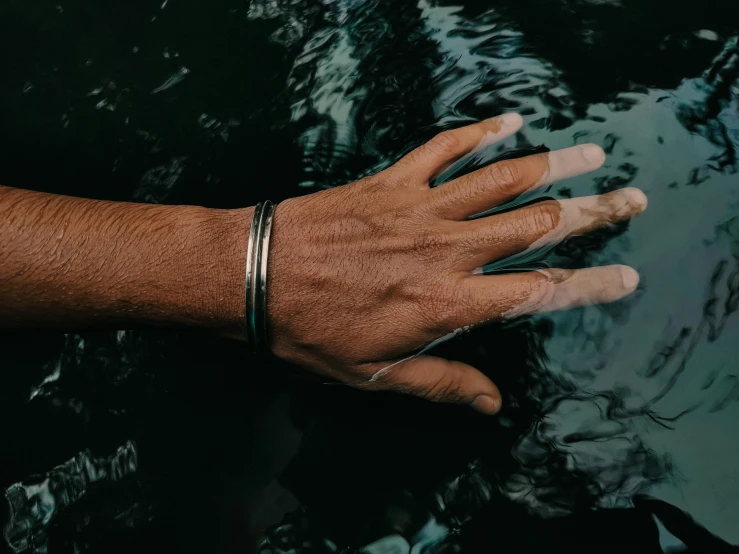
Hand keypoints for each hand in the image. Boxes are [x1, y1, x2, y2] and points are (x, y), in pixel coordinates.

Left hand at [267, 114, 646, 413]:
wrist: (257, 276)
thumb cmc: (313, 331)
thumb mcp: (377, 375)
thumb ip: (442, 384)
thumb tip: (493, 404)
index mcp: (446, 302)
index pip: (536, 292)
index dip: (588, 285)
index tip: (625, 276)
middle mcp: (445, 250)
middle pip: (533, 226)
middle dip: (590, 213)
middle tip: (630, 199)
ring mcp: (419, 209)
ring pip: (500, 181)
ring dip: (551, 167)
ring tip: (592, 155)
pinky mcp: (392, 182)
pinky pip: (443, 150)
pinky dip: (478, 134)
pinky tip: (509, 122)